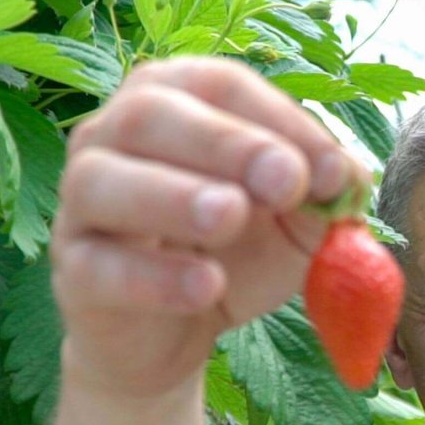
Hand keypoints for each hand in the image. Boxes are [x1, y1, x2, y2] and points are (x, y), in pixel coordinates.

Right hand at [50, 57, 370, 398]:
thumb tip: (348, 176)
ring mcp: (84, 207)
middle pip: (152, 114)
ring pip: (104, 181)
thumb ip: (325, 200)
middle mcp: (116, 140)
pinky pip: (100, 268)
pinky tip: (205, 286)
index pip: (220, 86)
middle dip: (226, 144)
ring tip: (229, 216)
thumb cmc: (235, 262)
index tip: (332, 170)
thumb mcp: (295, 228)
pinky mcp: (76, 275)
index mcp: (178, 107)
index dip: (278, 120)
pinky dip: (155, 277)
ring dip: (174, 196)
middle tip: (285, 181)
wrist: (177, 338)